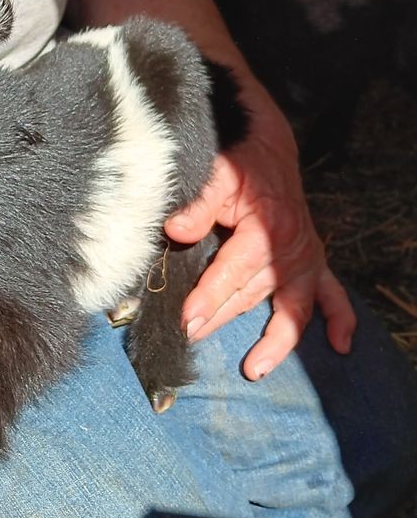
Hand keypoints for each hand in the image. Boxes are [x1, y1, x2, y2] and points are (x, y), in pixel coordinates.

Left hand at [164, 104, 354, 378]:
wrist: (264, 149)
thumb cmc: (235, 163)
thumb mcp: (215, 175)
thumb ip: (198, 204)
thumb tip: (175, 230)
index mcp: (267, 228)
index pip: (234, 270)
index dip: (209, 296)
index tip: (186, 320)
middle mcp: (292, 248)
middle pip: (254, 294)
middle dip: (221, 318)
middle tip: (189, 338)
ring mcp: (306, 258)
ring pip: (290, 307)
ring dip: (276, 340)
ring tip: (254, 368)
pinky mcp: (313, 262)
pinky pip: (333, 295)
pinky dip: (340, 319)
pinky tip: (340, 345)